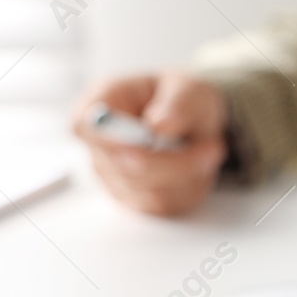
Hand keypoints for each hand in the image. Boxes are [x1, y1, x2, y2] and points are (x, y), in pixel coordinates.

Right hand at [71, 71, 228, 215]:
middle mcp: (99, 142)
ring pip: (149, 193)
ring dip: (188, 177)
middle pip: (125, 167)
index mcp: (103, 102)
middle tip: (212, 146)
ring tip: (205, 151)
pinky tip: (195, 169)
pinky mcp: (132, 198)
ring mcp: (111, 174)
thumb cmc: (185, 99)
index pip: (84, 126)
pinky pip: (163, 206)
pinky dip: (189, 190)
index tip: (151, 136)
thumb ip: (178, 105)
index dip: (112, 138)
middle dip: (176, 162)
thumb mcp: (191, 91)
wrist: (195, 121)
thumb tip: (158, 125)